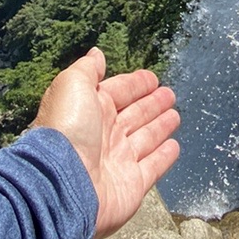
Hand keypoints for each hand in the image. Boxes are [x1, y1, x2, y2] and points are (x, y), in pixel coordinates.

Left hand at [32, 48, 179, 238]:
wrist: (63, 184)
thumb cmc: (66, 130)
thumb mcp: (72, 85)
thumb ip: (87, 70)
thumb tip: (97, 53)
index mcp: (90, 110)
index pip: (118, 92)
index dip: (135, 85)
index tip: (152, 78)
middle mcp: (104, 135)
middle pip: (134, 115)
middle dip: (152, 104)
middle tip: (169, 94)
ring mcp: (119, 161)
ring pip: (146, 139)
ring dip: (161, 127)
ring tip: (175, 115)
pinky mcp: (132, 185)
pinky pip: (153, 167)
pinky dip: (165, 156)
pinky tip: (174, 146)